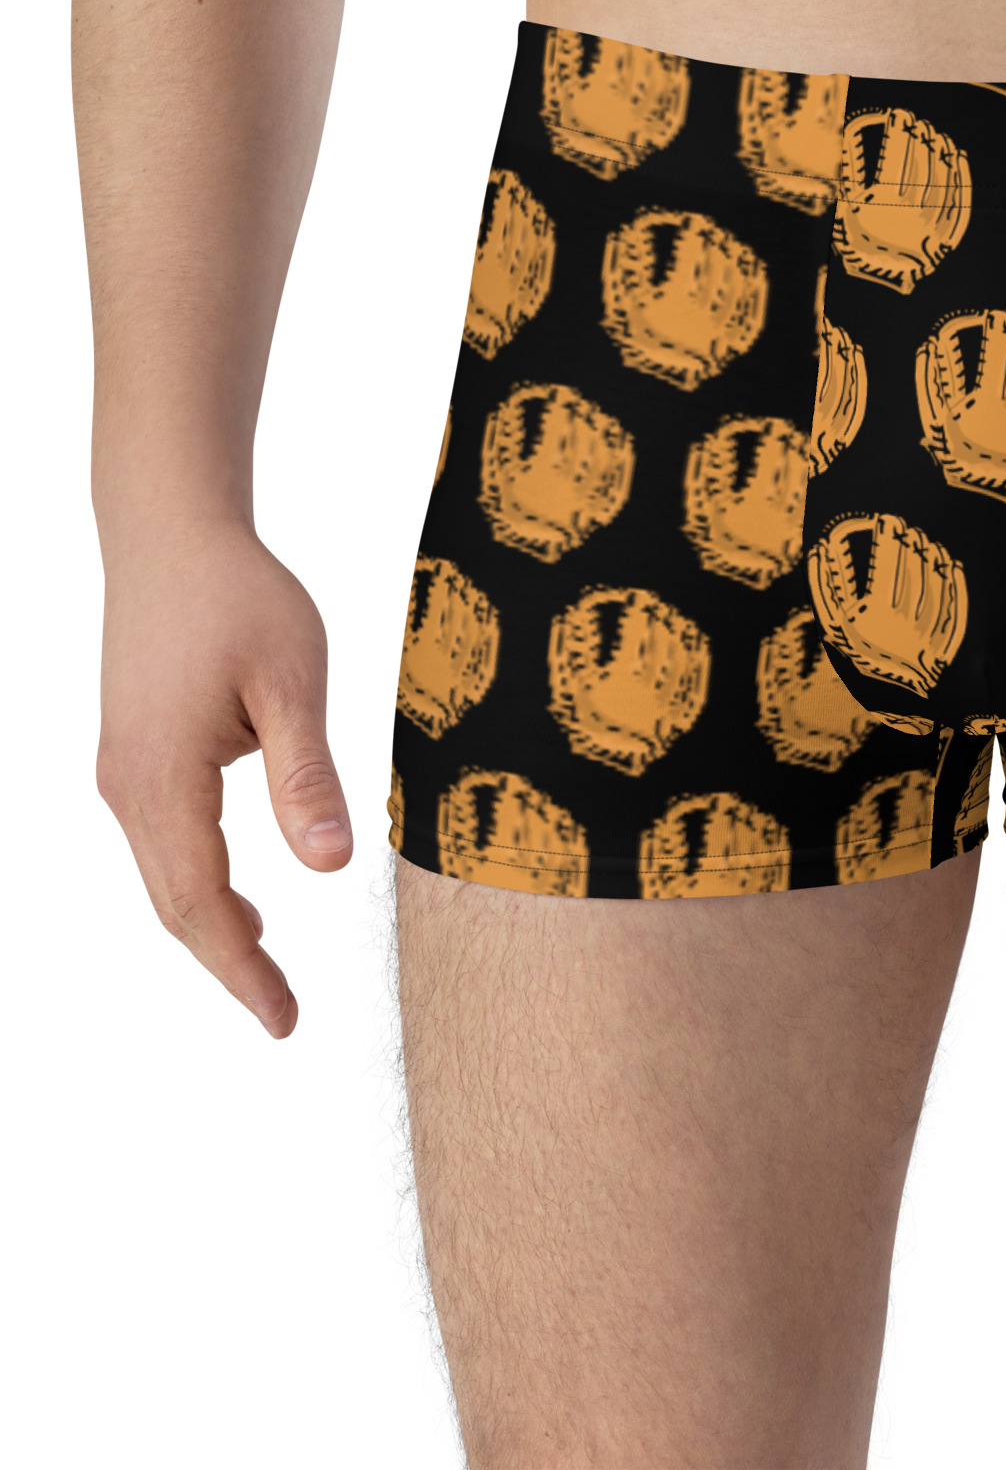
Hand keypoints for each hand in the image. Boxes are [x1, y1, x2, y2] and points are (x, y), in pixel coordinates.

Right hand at [96, 522, 351, 1034]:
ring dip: (213, 927)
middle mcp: (128, 786)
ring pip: (166, 876)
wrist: (172, 535)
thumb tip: (331, 866)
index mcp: (163, 778)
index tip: (283, 1020)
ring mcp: (124, 772)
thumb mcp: (293, 682)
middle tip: (284, 1017)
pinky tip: (247, 900)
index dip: (242, 970)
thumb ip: (307, 777)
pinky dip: (201, 884)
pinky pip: (166, 842)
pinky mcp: (136, 755)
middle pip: (175, 904)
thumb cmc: (240, 597)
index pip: (200, 903)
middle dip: (229, 965)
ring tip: (269, 974)